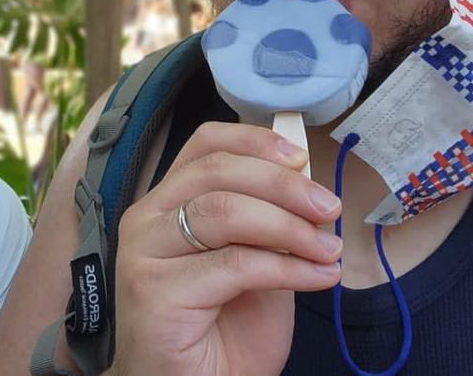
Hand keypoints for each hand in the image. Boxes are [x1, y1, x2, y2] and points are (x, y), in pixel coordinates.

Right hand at [109, 121, 341, 375]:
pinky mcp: (154, 291)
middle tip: (329, 209)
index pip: (204, 144)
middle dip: (283, 185)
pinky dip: (287, 268)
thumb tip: (308, 181)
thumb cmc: (223, 332)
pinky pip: (233, 265)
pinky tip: (318, 278)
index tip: (302, 158)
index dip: (254, 141)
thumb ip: (270, 222)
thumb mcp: (257, 262)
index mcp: (167, 201)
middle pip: (217, 172)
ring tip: (328, 251)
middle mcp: (147, 218)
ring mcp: (143, 253)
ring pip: (223, 212)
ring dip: (289, 227)